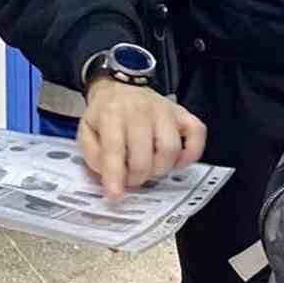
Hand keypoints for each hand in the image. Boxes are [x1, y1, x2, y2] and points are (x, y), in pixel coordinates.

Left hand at [78, 79, 206, 197]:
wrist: (120, 86)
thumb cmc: (104, 114)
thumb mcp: (86, 131)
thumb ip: (93, 155)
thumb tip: (110, 176)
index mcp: (112, 114)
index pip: (115, 149)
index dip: (115, 176)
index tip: (115, 196)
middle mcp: (141, 111)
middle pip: (146, 156)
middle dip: (138, 177)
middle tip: (131, 180)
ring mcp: (166, 111)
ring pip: (171, 149)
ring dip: (160, 169)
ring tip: (149, 169)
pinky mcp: (183, 113)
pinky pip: (197, 133)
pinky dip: (191, 153)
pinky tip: (176, 162)